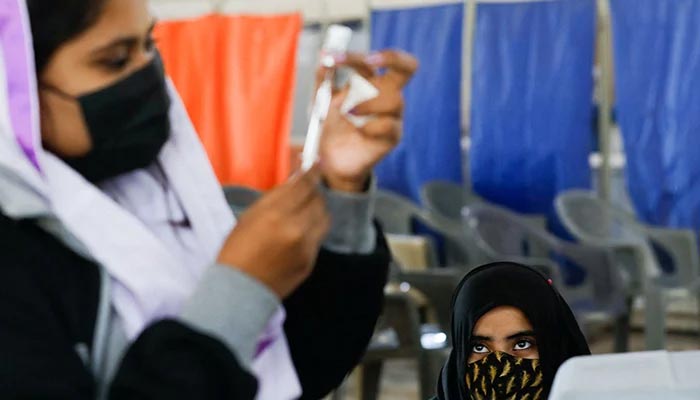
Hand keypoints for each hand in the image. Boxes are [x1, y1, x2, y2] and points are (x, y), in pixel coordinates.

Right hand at [217, 166, 330, 298]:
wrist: (238, 289)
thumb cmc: (237, 251)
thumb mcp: (249, 216)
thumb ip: (275, 197)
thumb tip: (295, 179)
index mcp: (275, 215)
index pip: (304, 185)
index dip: (312, 171)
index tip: (316, 163)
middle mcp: (295, 229)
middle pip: (318, 199)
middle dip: (313, 191)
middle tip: (305, 189)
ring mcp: (306, 247)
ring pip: (324, 217)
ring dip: (317, 209)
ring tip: (304, 210)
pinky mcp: (311, 261)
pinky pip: (319, 237)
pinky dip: (312, 230)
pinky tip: (297, 233)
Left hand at [319, 50, 417, 192]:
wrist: (332, 159)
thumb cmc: (331, 126)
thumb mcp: (321, 101)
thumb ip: (322, 80)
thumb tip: (324, 59)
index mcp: (372, 81)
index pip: (375, 59)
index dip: (355, 56)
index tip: (330, 59)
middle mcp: (388, 94)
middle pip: (409, 66)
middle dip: (391, 58)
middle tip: (368, 62)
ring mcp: (394, 115)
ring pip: (395, 98)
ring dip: (368, 102)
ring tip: (348, 112)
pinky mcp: (394, 136)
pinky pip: (389, 124)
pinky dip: (370, 126)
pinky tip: (358, 131)